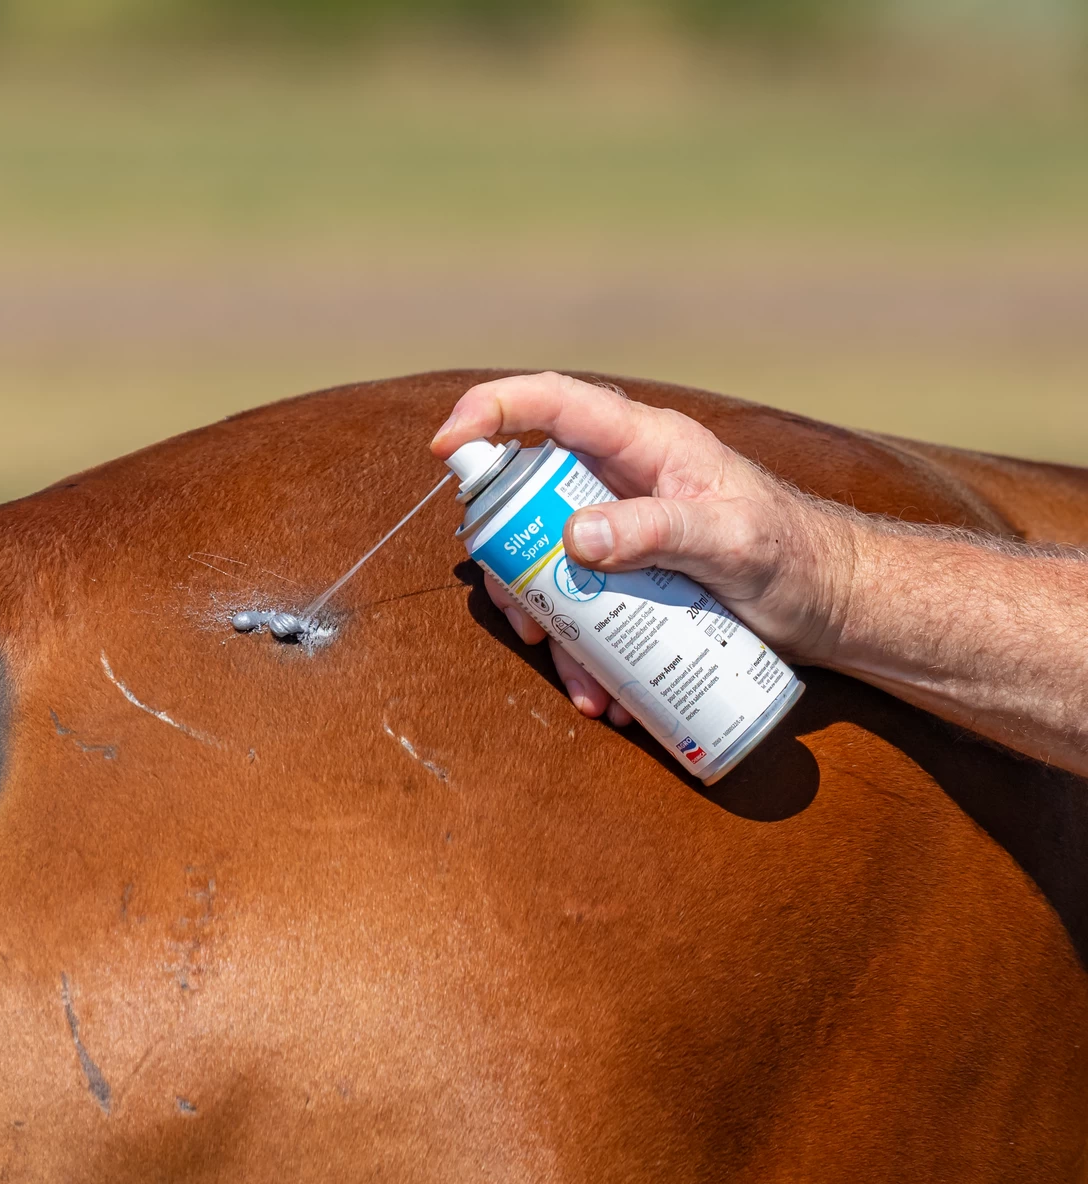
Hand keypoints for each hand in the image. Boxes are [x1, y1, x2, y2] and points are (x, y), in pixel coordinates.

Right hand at [431, 372, 853, 721]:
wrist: (829, 602)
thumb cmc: (792, 555)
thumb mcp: (731, 540)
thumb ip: (660, 529)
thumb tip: (573, 537)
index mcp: (644, 443)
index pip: (554, 403)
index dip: (492, 411)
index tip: (445, 446)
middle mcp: (621, 478)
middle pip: (528, 496)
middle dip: (511, 560)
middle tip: (524, 614)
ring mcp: (620, 528)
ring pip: (546, 560)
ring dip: (546, 619)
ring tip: (576, 676)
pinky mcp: (627, 574)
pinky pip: (578, 602)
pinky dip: (578, 647)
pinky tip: (599, 689)